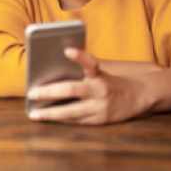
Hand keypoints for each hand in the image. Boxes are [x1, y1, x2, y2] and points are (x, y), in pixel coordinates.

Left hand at [27, 48, 151, 124]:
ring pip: (72, 111)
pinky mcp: (100, 121)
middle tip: (32, 92)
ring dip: (51, 113)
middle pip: (73, 89)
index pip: (90, 62)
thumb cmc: (109, 79)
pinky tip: (46, 118)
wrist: (139, 96)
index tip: (67, 49)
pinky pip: (76, 121)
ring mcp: (101, 107)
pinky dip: (60, 120)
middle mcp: (101, 90)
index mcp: (100, 74)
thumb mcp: (100, 70)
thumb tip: (49, 67)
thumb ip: (80, 69)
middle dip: (50, 91)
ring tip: (34, 113)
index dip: (79, 56)